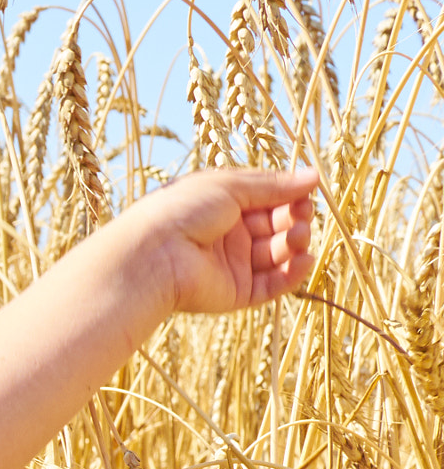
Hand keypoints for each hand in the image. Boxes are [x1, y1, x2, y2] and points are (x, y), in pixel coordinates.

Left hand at [125, 167, 316, 317]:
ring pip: (278, 255)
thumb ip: (272, 185)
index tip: (307, 191)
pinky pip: (272, 285)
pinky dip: (292, 274)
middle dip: (294, 218)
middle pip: (276, 226)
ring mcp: (232, 265)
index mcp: (222, 206)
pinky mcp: (235, 293)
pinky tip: (304, 260)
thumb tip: (314, 176)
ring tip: (296, 235)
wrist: (153, 255)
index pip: (267, 200)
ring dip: (295, 243)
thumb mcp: (229, 187)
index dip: (289, 197)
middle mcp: (228, 236)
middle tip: (300, 214)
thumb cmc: (182, 211)